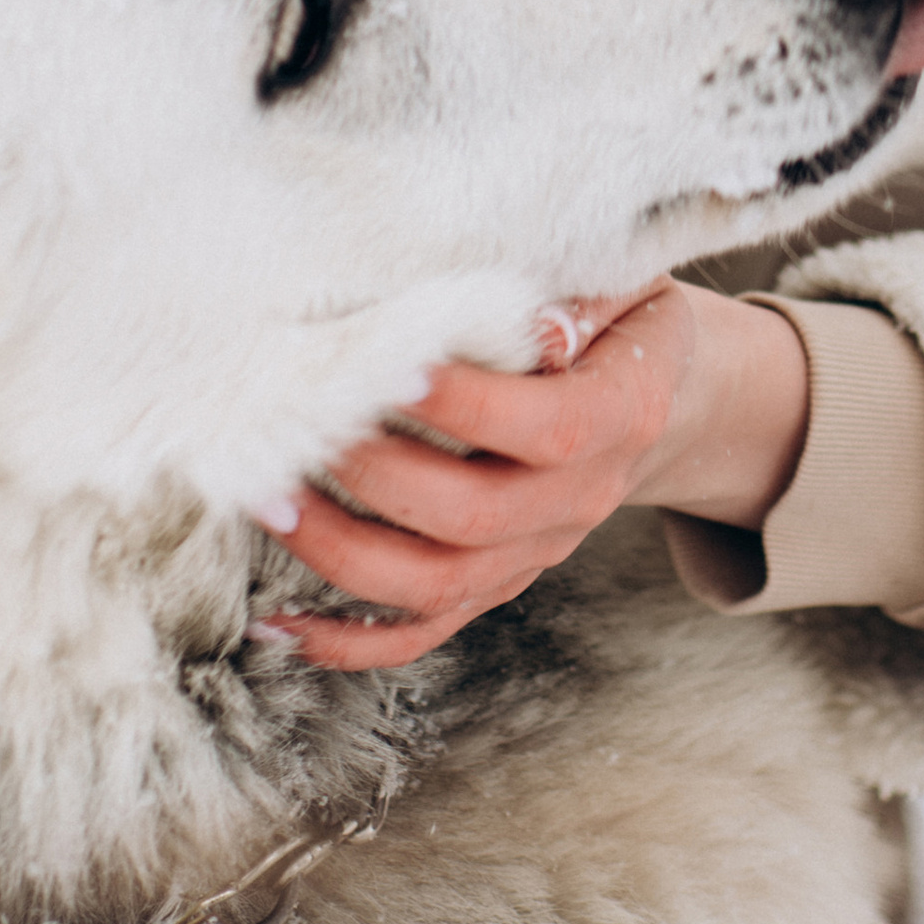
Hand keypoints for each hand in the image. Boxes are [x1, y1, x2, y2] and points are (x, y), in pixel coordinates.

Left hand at [251, 283, 810, 669]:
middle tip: (300, 428)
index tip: (385, 362)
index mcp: (619, 419)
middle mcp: (581, 501)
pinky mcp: (496, 585)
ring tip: (271, 500)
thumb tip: (534, 321)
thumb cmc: (619, 322)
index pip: (545, 428)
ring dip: (342, 552)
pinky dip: (347, 639)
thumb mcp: (626, 284)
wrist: (653, 398)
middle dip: (375, 477)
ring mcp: (535, 553)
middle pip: (475, 518)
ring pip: (437, 586)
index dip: (464, 405)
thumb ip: (584, 292)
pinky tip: (278, 621)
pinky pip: (422, 631)